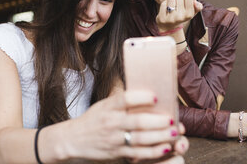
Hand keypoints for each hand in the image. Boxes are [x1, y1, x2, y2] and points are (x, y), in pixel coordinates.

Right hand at [54, 90, 185, 161]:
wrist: (73, 140)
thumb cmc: (92, 120)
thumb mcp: (102, 105)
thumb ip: (120, 101)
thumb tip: (144, 93)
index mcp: (108, 107)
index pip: (125, 99)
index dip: (141, 97)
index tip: (155, 96)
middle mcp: (111, 122)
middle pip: (137, 122)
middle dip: (158, 121)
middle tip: (172, 119)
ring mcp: (114, 139)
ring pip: (140, 139)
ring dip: (159, 137)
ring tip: (173, 133)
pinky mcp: (116, 153)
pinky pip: (138, 153)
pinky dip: (153, 152)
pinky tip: (165, 148)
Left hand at [156, 0, 202, 31]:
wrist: (169, 27)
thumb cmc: (181, 16)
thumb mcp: (192, 12)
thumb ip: (198, 6)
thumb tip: (195, 2)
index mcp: (189, 14)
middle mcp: (180, 17)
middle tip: (177, 0)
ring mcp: (171, 18)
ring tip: (172, 4)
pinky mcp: (162, 18)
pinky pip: (163, 4)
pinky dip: (164, 4)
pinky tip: (166, 9)